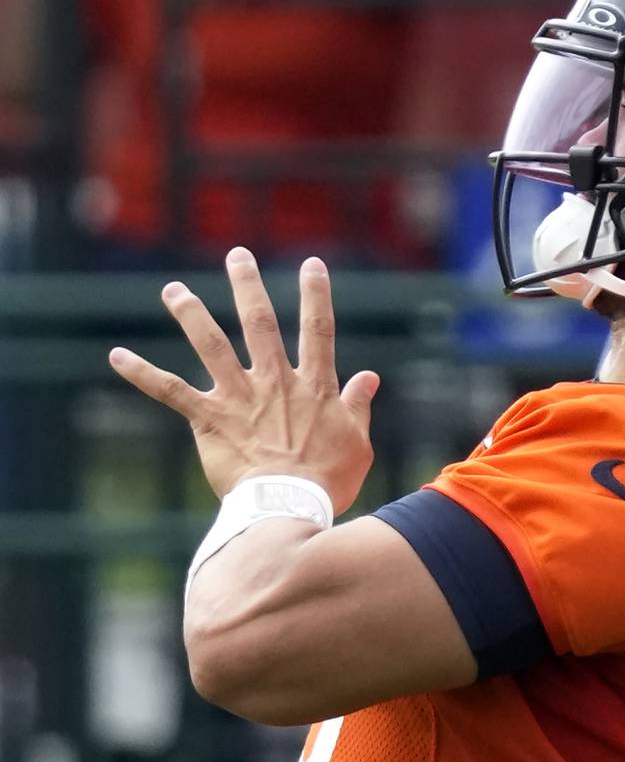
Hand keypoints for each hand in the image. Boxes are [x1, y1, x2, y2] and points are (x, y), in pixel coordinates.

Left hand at [109, 248, 378, 511]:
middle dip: (247, 286)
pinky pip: (170, 392)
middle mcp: (275, 382)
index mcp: (314, 386)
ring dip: (191, 315)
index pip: (318, 330)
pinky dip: (142, 373)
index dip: (316, 295)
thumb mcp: (358, 442)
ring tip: (173, 290)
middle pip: (260, 323)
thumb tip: (369, 377)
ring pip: (212, 346)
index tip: (311, 264)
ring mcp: (239, 398)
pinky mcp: (209, 420)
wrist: (287, 505)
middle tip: (237, 255)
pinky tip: (117, 356)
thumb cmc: (328, 480)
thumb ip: (359, 406)